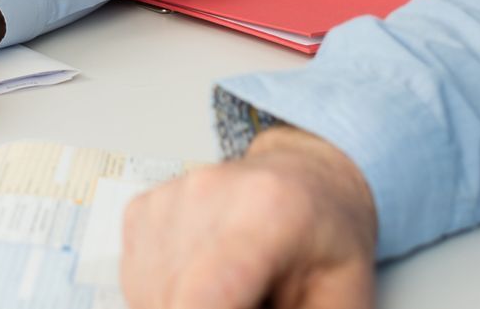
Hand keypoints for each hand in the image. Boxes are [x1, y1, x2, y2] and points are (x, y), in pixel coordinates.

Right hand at [121, 127, 377, 308]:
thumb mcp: (342, 301)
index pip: (204, 297)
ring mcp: (169, 198)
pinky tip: (205, 285)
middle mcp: (208, 195)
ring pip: (149, 299)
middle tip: (253, 304)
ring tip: (234, 297)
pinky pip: (137, 283)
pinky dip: (165, 298)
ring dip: (184, 308)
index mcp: (270, 212)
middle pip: (173, 303)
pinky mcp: (143, 209)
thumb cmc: (327, 240)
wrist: (309, 183)